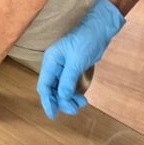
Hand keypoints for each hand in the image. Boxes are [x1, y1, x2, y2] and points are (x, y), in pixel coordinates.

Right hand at [37, 0, 123, 119]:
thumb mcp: (77, 62)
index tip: (53, 115)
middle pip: (52, 89)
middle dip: (61, 101)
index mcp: (51, 61)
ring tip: (82, 104)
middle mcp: (54, 65)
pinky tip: (81, 98)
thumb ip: (68, 80)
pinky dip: (73, 93)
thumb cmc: (87, 40)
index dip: (47, 101)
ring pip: (60, 89)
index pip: (44, 86)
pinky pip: (68, 85)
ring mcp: (62, 67)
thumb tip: (63, 98)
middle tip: (74, 109)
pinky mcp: (71, 69)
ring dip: (69, 99)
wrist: (99, 29)